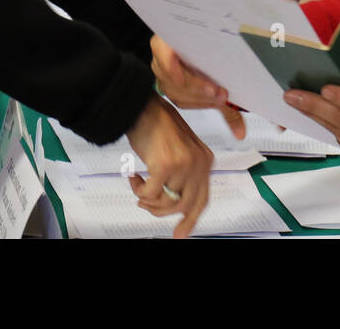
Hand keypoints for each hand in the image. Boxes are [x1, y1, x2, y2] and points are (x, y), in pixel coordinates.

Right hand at [124, 94, 214, 237]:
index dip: (190, 219)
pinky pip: (149, 194)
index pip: (202, 199)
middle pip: (184, 206)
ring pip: (165, 203)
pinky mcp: (165, 166)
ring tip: (138, 184)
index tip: (180, 234)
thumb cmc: (157, 124)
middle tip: (145, 206)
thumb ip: (183, 174)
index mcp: (205, 159)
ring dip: (147, 199)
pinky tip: (133, 175)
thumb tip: (174, 204)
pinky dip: (138, 189)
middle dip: (162, 212)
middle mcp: (199, 163)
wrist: (143, 106)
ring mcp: (184, 165)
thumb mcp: (179, 150)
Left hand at [150, 35, 245, 139]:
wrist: (192, 29)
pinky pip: (162, 57)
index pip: (186, 102)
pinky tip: (184, 68)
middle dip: (200, 94)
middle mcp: (165, 75)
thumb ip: (227, 111)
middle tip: (221, 93)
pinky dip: (171, 65)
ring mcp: (160, 60)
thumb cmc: (204, 60)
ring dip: (192, 83)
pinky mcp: (159, 44)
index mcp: (175, 87)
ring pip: (171, 79)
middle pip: (178, 91)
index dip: (202, 102)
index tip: (222, 100)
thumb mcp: (216, 88)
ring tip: (211, 83)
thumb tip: (241, 135)